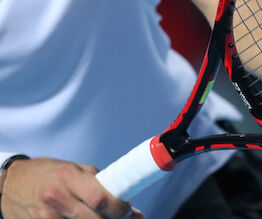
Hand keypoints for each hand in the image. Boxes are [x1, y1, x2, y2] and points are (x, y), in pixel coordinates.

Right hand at [0, 158, 143, 218]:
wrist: (10, 182)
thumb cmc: (47, 172)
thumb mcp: (73, 169)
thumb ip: (98, 182)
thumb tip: (126, 199)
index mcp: (68, 177)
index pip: (101, 199)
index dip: (119, 208)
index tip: (128, 210)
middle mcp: (56, 197)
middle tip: (119, 216)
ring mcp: (46, 215)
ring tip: (102, 216)